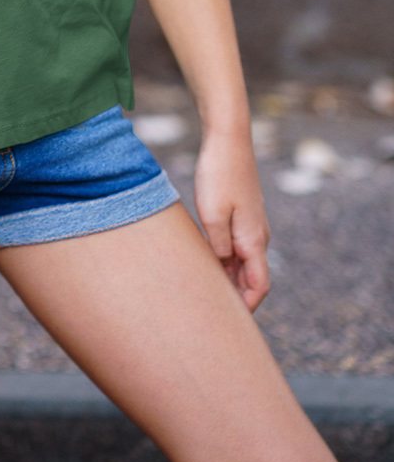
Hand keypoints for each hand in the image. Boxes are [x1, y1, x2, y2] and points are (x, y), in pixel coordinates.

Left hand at [193, 128, 271, 312]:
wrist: (228, 137)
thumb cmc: (218, 173)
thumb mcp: (212, 214)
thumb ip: (218, 247)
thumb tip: (222, 269)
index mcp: (254, 240)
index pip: (258, 287)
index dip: (246, 308)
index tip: (228, 325)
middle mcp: (258, 236)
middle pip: (251, 278)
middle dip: (235, 298)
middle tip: (210, 315)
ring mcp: (251, 224)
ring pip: (242, 263)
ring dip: (227, 278)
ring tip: (203, 294)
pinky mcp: (241, 214)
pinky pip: (236, 246)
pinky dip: (223, 260)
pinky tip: (204, 262)